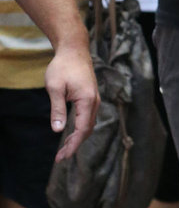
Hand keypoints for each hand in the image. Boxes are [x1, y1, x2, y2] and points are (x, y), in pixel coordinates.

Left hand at [43, 37, 97, 159]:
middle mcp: (95, 102)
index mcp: (87, 101)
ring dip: (77, 138)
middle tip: (61, 157)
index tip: (62, 157)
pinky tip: (70, 133)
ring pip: (88, 125)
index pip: (82, 129)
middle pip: (87, 130)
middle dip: (74, 145)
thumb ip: (57, 109)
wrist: (74, 50)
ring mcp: (94, 100)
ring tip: (64, 149)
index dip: (73, 145)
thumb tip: (58, 130)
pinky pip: (87, 118)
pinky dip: (80, 129)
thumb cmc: (63, 66)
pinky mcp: (91, 98)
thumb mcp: (55, 88)